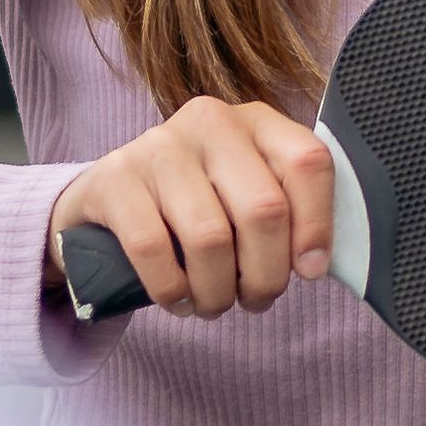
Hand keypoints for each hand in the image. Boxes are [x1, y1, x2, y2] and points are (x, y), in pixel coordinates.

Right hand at [53, 98, 335, 320]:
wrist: (109, 202)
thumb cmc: (196, 206)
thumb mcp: (245, 196)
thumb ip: (286, 216)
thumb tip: (313, 265)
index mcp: (256, 122)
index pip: (307, 163)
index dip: (316, 226)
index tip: (308, 270)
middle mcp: (210, 122)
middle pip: (263, 209)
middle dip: (265, 274)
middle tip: (254, 299)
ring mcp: (158, 146)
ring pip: (210, 237)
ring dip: (217, 291)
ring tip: (214, 304)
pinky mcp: (114, 178)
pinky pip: (153, 249)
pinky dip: (171, 290)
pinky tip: (178, 299)